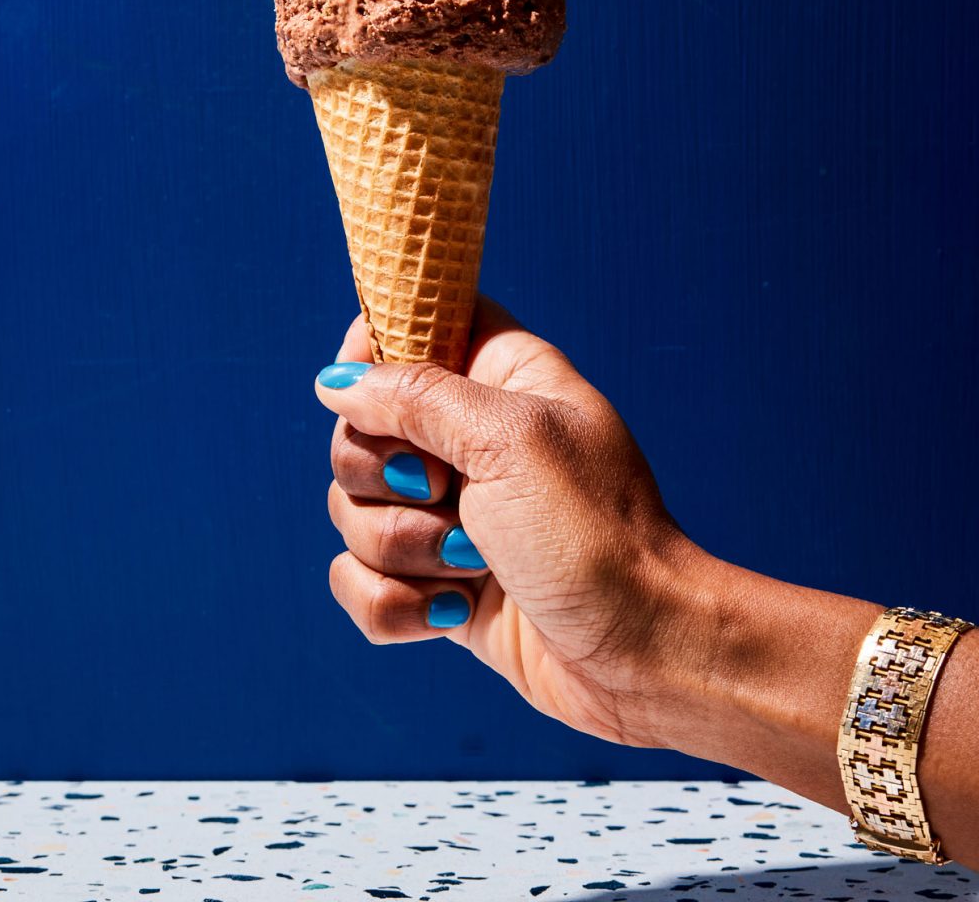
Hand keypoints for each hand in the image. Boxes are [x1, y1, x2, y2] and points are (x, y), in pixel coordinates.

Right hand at [316, 297, 704, 746]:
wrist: (644, 657)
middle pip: (358, 428)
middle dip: (382, 478)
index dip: (373, 350)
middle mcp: (467, 438)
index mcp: (498, 377)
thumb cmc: (596, 537)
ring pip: (351, 509)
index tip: (372, 392)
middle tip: (444, 494)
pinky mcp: (436, 581)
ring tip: (470, 566)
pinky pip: (360, 580)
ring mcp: (448, 513)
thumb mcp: (509, 442)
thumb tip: (334, 380)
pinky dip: (395, 606)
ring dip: (400, 550)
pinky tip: (452, 615)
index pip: (410, 322)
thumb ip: (416, 398)